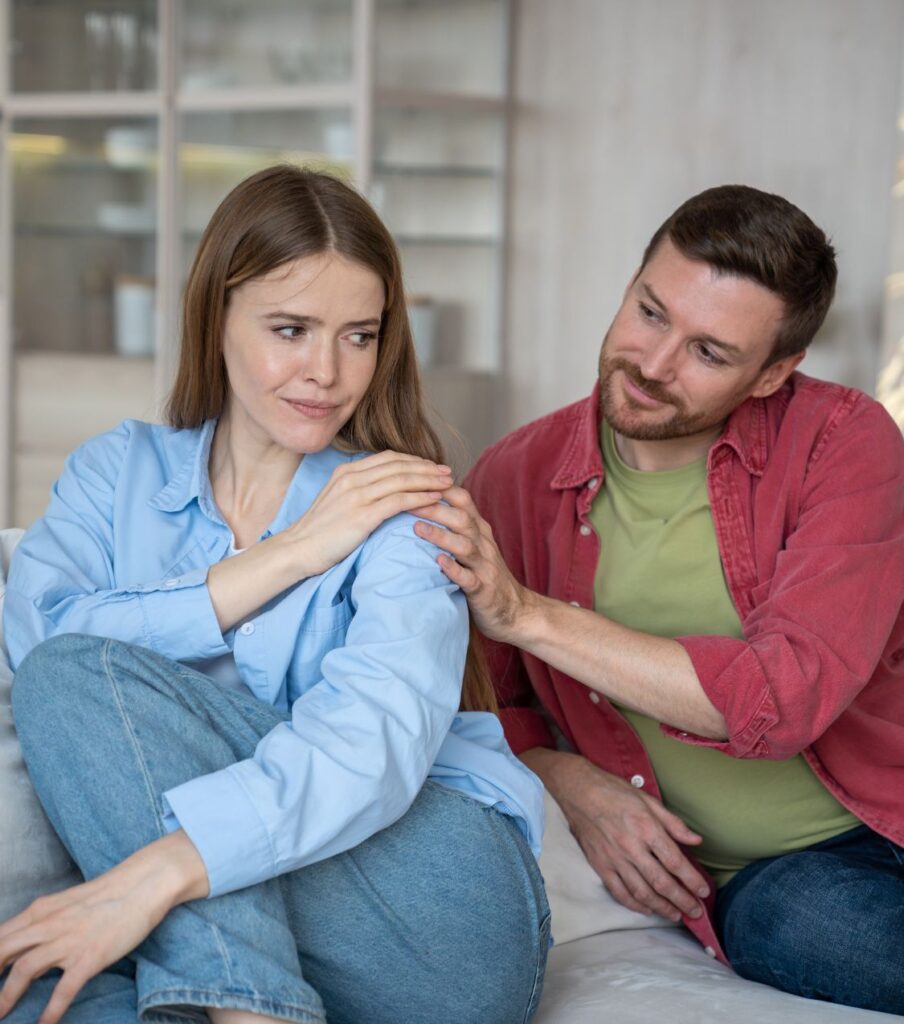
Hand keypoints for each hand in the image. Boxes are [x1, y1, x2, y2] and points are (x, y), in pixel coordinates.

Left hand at [0, 832, 206, 1023]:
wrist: (144, 883)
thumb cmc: (108, 893)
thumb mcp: (66, 902)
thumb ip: (43, 921)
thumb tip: (23, 943)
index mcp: (41, 910)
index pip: (0, 937)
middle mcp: (49, 924)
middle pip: (2, 952)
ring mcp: (69, 940)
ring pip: (24, 971)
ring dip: (6, 998)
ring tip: (1, 1016)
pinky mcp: (90, 956)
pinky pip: (63, 989)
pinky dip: (51, 1011)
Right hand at [288, 451, 453, 576]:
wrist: (298, 549)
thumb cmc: (319, 531)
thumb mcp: (336, 500)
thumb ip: (357, 489)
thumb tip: (381, 488)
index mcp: (346, 472)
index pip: (388, 458)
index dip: (414, 460)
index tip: (431, 466)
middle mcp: (352, 478)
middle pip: (399, 466)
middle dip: (427, 467)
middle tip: (448, 471)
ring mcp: (357, 495)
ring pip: (402, 480)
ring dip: (429, 480)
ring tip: (448, 484)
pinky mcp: (362, 515)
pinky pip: (399, 501)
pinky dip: (420, 498)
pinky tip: (435, 499)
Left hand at [412, 485, 527, 641]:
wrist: (516, 611)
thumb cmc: (486, 575)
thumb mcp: (474, 545)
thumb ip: (454, 527)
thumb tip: (421, 505)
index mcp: (479, 530)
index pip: (463, 500)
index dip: (441, 487)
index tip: (415, 480)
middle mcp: (483, 543)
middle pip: (461, 518)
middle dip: (434, 508)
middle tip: (407, 502)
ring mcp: (485, 566)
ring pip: (465, 545)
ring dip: (441, 536)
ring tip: (417, 529)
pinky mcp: (483, 590)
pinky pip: (469, 578)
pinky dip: (454, 570)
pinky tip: (439, 563)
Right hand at [525, 748, 709, 921]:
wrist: (578, 791)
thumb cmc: (615, 791)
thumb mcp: (648, 800)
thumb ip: (673, 823)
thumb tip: (696, 840)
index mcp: (646, 828)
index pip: (675, 861)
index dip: (692, 880)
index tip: (704, 891)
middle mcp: (632, 847)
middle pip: (662, 882)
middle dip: (682, 900)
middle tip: (696, 911)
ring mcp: (614, 859)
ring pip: (642, 892)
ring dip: (662, 908)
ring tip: (676, 915)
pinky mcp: (600, 865)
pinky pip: (619, 892)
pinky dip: (635, 905)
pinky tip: (647, 910)